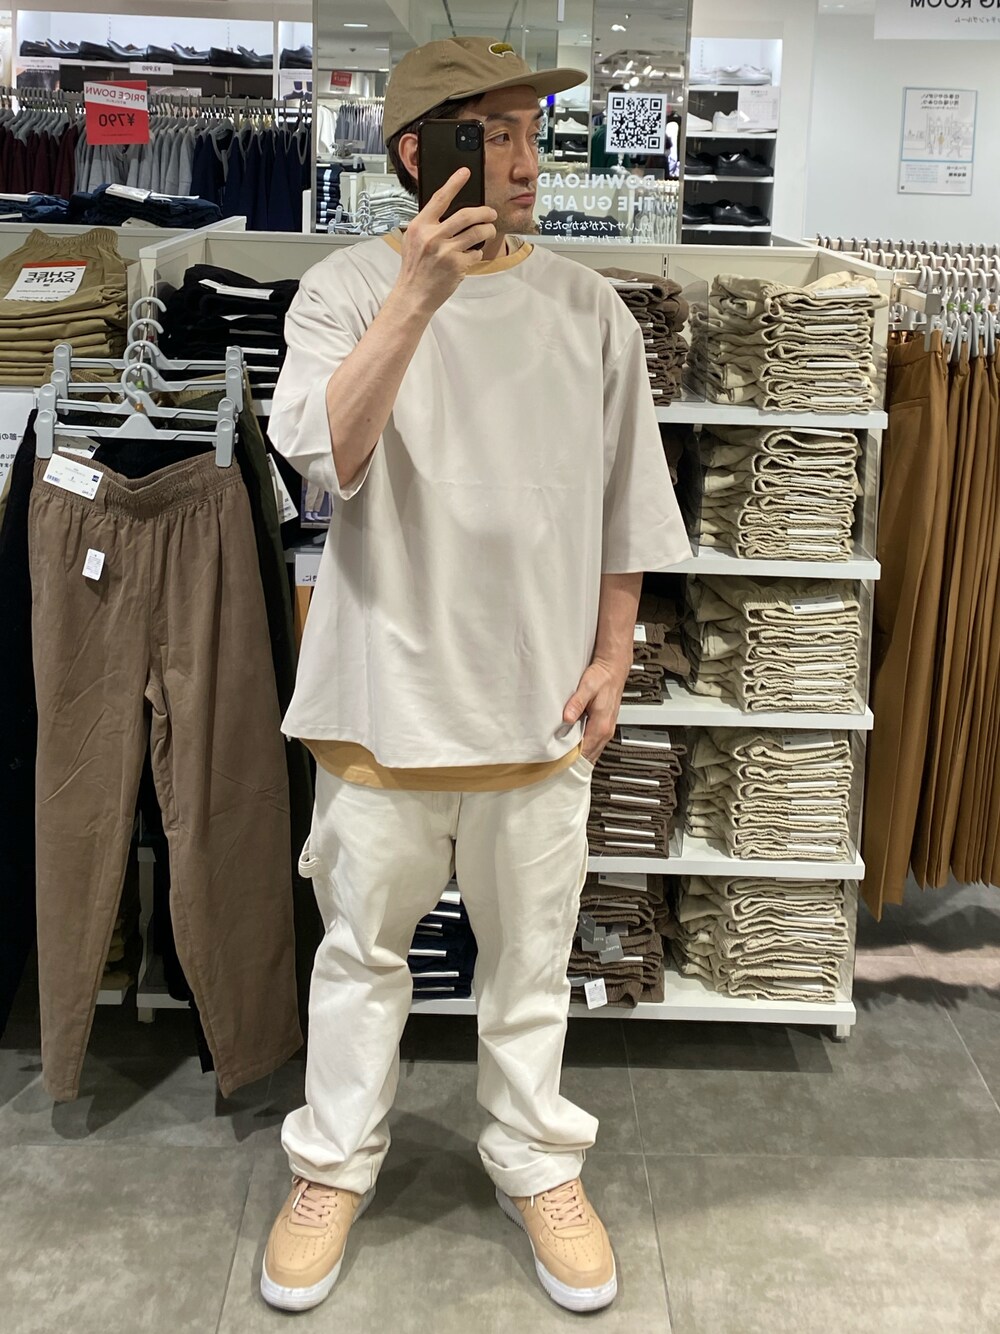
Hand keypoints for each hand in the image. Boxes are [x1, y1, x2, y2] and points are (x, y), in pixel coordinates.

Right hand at [394, 168, 496, 315]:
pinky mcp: (457, 265)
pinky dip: (477, 252)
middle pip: (466, 214)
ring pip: (477, 232)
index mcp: (420, 226)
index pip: (440, 198)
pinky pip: (475, 252)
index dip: (454, 183)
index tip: (465, 172)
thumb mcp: (414, 241)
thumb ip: (429, 226)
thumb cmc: (414, 269)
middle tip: (491, 213)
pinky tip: (471, 255)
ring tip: (489, 231)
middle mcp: (432, 236)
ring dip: (488, 230)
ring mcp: (445, 251)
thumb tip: (450, 212)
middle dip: (485, 212)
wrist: (413, 295)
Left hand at [563, 656, 629, 763]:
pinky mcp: (603, 726)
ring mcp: (605, 730)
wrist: (613, 669)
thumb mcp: (587, 687)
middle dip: (573, 763)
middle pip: (589, 756)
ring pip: (591, 752)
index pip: (586, 752)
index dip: (572, 761)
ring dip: (578, 757)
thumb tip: (567, 718)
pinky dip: (583, 749)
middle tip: (555, 767)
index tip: (557, 766)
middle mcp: (605, 731)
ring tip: (561, 761)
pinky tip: (572, 748)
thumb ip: (577, 703)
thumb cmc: (602, 677)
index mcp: (601, 725)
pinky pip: (593, 744)